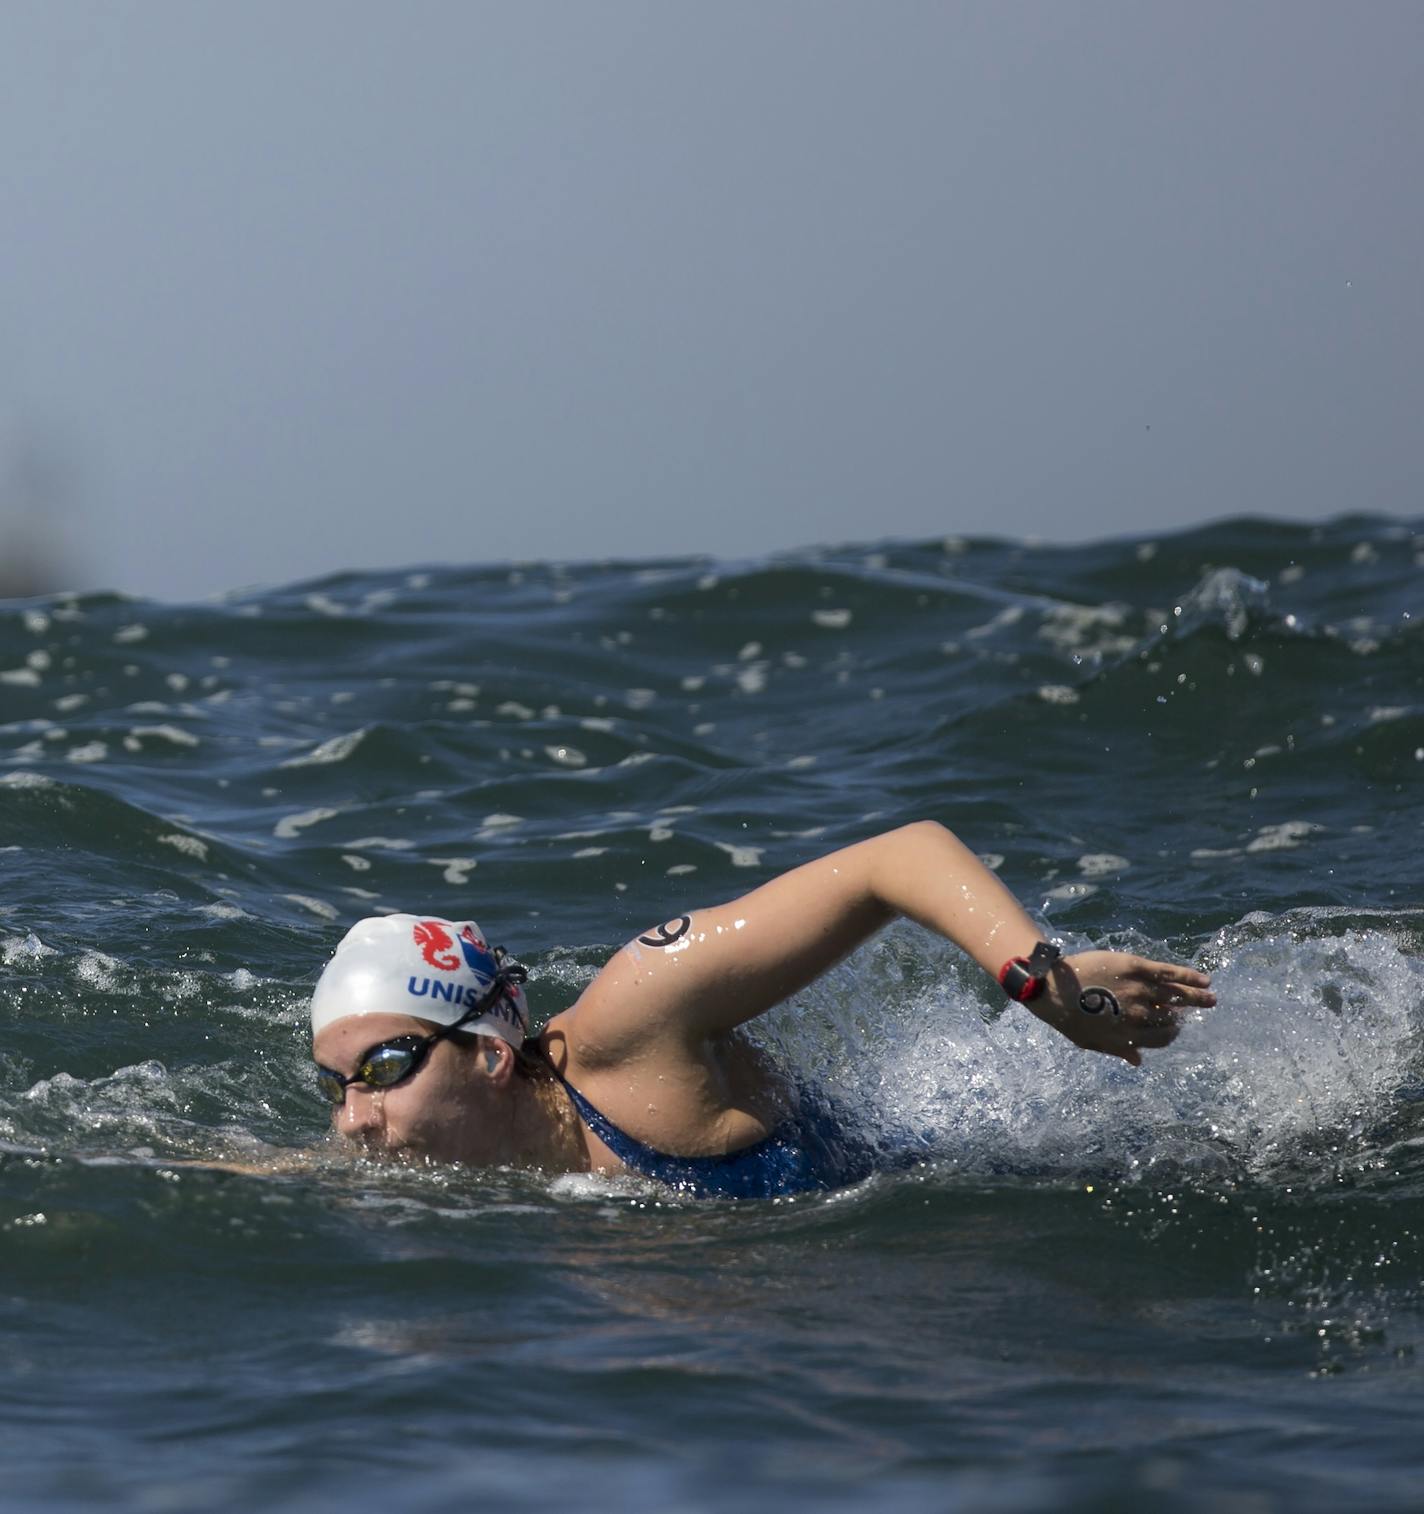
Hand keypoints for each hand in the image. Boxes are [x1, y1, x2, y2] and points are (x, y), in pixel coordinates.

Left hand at [1026, 951, 1215, 1066]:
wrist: (1051, 987)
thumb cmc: (1067, 1017)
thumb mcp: (1091, 1042)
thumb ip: (1117, 1050)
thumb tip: (1138, 1061)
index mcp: (1131, 1035)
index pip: (1162, 1038)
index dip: (1171, 1034)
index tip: (1175, 1028)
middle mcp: (1140, 1014)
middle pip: (1171, 1016)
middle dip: (1186, 1014)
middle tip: (1203, 1008)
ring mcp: (1139, 990)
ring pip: (1176, 995)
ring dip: (1197, 997)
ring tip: (1212, 997)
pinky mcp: (1136, 968)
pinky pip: (1168, 973)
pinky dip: (1188, 976)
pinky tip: (1203, 979)